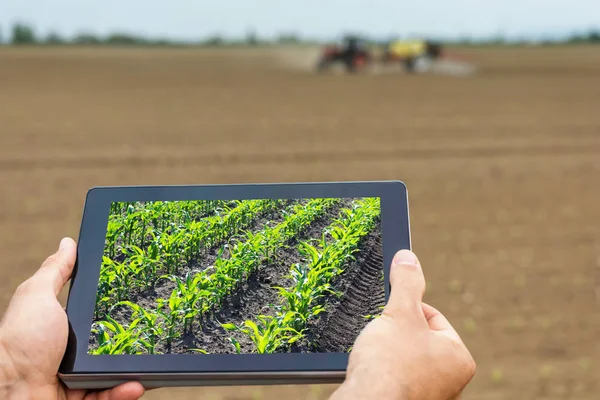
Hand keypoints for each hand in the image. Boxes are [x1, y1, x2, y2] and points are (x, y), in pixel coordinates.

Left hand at [0, 237, 144, 399]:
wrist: (10, 390)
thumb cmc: (20, 339)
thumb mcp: (38, 295)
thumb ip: (56, 271)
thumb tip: (68, 243)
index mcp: (62, 325)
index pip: (96, 312)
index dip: (117, 305)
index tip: (138, 296)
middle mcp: (69, 351)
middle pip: (110, 342)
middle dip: (132, 339)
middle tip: (153, 331)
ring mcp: (76, 376)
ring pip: (114, 370)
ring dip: (133, 369)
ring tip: (149, 362)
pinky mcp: (81, 397)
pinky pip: (109, 394)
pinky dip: (124, 390)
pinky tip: (135, 384)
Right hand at [330, 250, 475, 399]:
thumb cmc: (389, 365)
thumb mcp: (400, 313)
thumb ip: (406, 283)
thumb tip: (408, 257)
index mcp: (458, 359)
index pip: (433, 317)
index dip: (407, 309)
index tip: (391, 313)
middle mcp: (448, 382)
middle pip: (416, 337)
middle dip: (395, 332)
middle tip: (380, 334)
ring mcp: (426, 395)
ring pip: (401, 358)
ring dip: (385, 351)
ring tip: (375, 354)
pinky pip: (391, 377)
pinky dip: (379, 371)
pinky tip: (370, 371)